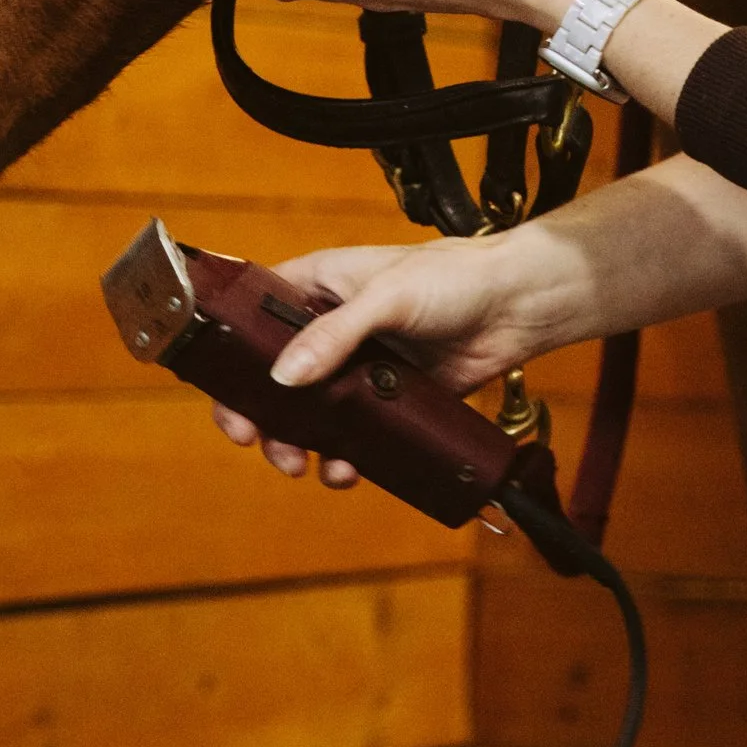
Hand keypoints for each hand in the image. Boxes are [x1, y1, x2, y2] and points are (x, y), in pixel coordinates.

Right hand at [207, 231, 546, 479]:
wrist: (518, 305)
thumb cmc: (454, 277)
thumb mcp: (388, 296)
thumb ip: (336, 334)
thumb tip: (284, 378)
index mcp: (317, 286)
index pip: (252, 321)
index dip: (232, 362)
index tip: (228, 401)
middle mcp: (330, 327)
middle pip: (274, 379)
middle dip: (264, 418)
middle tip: (264, 446)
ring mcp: (358, 367)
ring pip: (309, 415)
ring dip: (300, 445)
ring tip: (308, 466)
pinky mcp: (388, 400)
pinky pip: (353, 436)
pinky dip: (343, 457)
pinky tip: (349, 470)